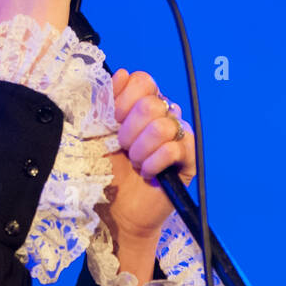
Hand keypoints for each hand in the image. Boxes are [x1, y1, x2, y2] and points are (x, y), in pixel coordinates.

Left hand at [103, 67, 195, 238]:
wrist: (117, 211)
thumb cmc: (106, 173)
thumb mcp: (96, 134)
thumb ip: (105, 103)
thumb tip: (122, 74)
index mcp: (141, 105)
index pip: (144, 80)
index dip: (125, 98)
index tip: (113, 120)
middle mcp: (164, 115)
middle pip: (152, 103)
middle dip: (129, 130)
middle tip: (123, 148)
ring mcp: (178, 135)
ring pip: (162, 126)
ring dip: (141, 149)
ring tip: (135, 163)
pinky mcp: (188, 158)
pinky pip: (174, 148)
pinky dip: (153, 163)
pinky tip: (147, 174)